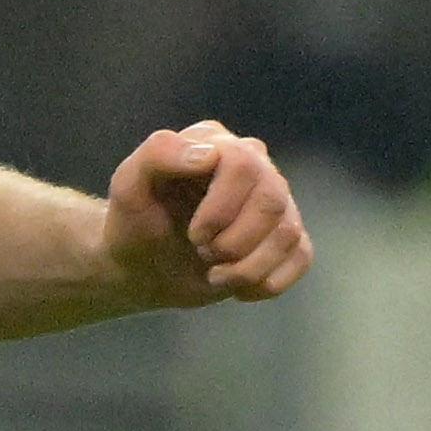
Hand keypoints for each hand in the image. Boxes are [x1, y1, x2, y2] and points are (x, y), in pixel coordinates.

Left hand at [103, 119, 309, 305]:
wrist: (143, 267)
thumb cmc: (135, 222)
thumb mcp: (128, 186)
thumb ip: (158, 155)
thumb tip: (209, 154)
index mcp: (219, 144)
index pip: (244, 164)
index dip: (221, 209)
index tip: (194, 234)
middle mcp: (257, 166)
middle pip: (272, 201)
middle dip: (233, 241)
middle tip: (201, 251)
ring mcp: (277, 202)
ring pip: (288, 233)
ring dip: (246, 268)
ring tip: (213, 273)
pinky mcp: (287, 236)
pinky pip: (301, 257)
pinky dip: (266, 282)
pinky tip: (236, 285)